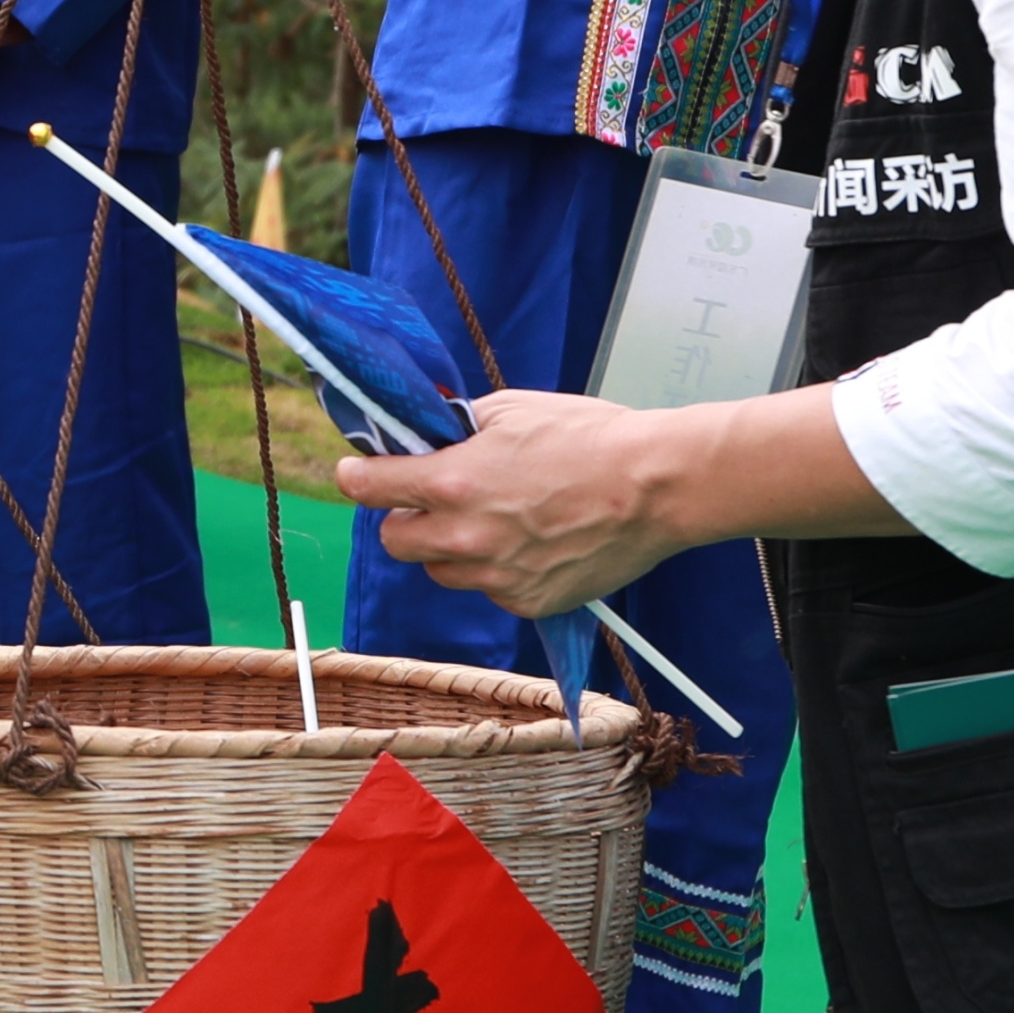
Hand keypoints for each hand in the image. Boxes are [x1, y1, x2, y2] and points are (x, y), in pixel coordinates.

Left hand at [334, 386, 685, 618]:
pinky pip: (487, 589)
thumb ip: (457, 426)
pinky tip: (530, 542)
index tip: (359, 472)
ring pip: (440, 570)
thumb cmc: (589, 437)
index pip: (365, 487)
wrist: (656, 486)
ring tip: (493, 521)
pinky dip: (495, 570)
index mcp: (451, 483)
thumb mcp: (511, 410)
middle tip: (433, 499)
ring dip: (449, 548)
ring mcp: (495, 577)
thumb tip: (427, 432)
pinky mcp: (526, 602)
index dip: (358, 475)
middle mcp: (464, 537)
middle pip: (393, 540)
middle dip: (405, 518)